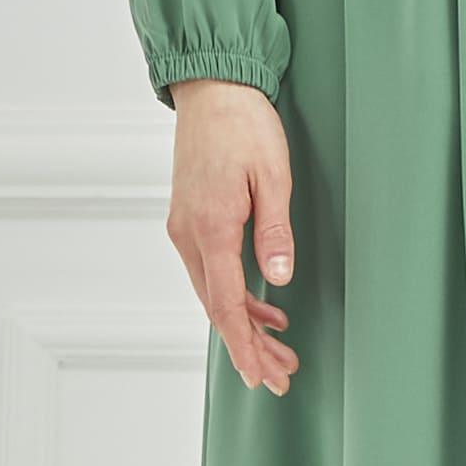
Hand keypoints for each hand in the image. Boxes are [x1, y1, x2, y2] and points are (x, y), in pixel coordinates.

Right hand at [167, 79, 298, 394]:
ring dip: (245, 324)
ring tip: (280, 351)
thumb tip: (276, 279)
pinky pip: (211, 271)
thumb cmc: (245, 125)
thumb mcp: (273, 175)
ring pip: (213, 293)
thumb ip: (275, 229)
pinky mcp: (191, 220)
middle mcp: (189, 234)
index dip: (244, 345)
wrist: (212, 89)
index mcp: (210, 228)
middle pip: (217, 308)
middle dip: (249, 346)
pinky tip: (266, 307)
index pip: (225, 304)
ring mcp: (185, 228)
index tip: (260, 375)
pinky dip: (237, 295)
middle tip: (280, 376)